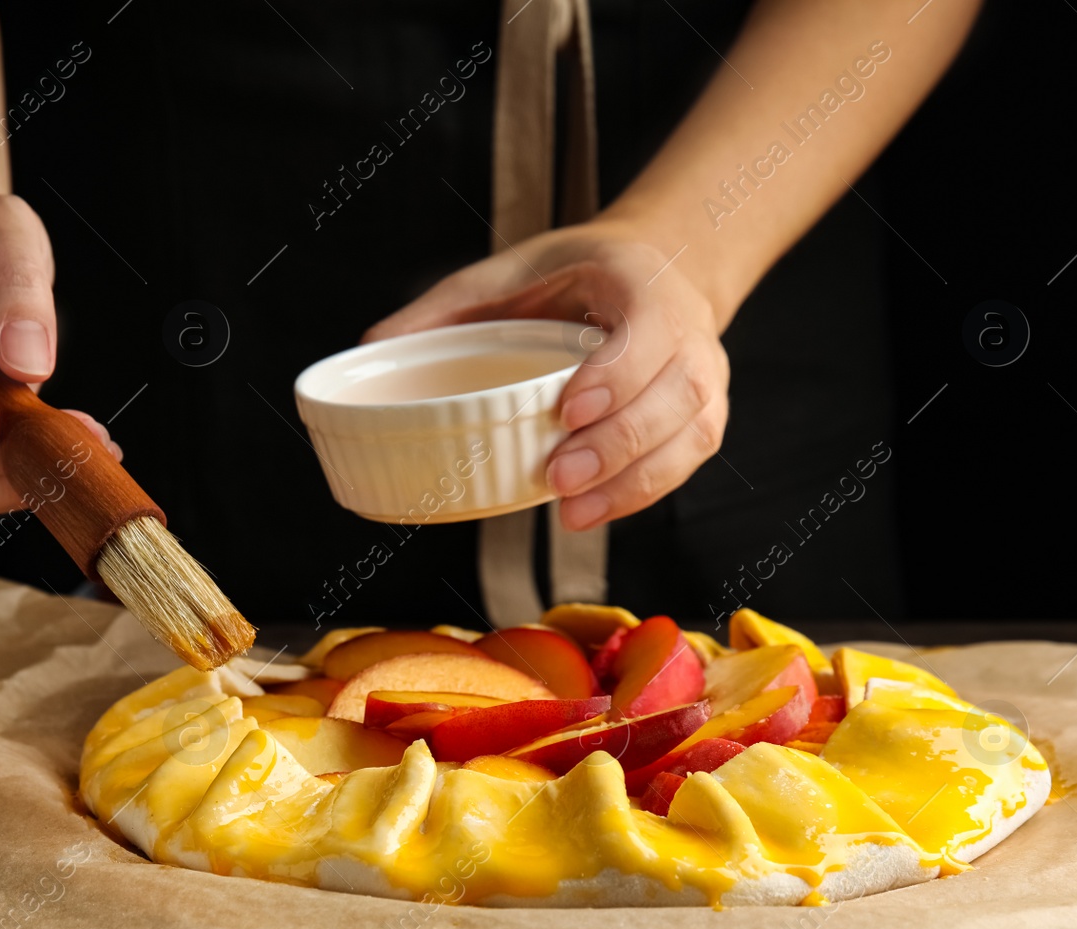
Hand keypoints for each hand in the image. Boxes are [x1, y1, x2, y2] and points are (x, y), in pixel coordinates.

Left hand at [363, 221, 729, 530]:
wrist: (657, 269)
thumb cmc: (575, 274)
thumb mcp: (513, 269)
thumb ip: (448, 304)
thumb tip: (370, 344)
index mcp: (643, 283)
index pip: (649, 332)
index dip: (616, 375)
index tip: (567, 410)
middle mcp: (689, 331)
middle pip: (674, 393)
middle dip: (618, 443)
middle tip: (557, 477)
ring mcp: (706, 377)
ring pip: (689, 434)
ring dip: (633, 480)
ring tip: (573, 512)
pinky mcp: (704, 416)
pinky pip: (686, 460)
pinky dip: (643, 491)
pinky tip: (594, 512)